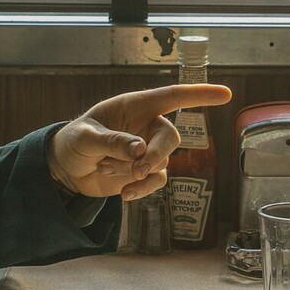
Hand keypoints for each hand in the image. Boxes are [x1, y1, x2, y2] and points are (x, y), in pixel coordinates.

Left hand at [48, 83, 232, 200]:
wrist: (65, 170)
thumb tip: (139, 150)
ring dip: (134, 172)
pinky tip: (124, 194)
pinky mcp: (143, 173)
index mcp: (134, 106)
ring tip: (105, 169)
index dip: (199, 95)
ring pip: (159, 163)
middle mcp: (146, 126)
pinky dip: (142, 189)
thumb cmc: (72, 142)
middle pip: (171, 137)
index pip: (173, 97)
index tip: (225, 94)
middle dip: (156, 154)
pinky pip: (156, 181)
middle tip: (137, 169)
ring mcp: (147, 151)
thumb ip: (112, 142)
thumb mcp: (85, 138)